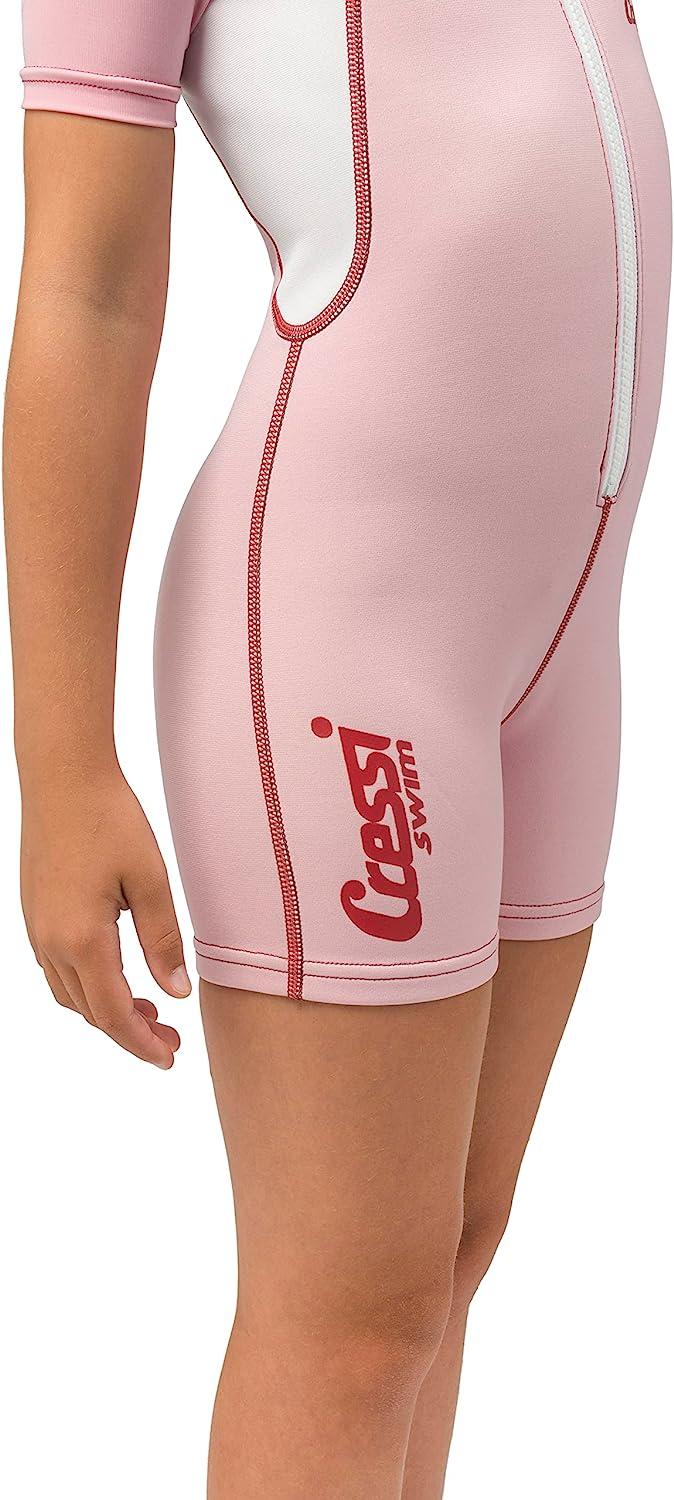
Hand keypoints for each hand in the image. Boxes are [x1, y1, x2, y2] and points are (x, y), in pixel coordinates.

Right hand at [20, 765, 190, 1067]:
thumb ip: (162, 940)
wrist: (62, 775)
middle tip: (171, 1040)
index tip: (171, 1058)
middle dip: (130, 1033)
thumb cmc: (109, 818)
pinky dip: (87, 987)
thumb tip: (175, 993)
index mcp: (82, 938)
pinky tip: (115, 976)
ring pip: (70, 994)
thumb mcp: (150, 880)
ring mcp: (36, 928)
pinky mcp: (34, 912)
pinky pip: (57, 969)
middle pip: (90, 1011)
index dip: (143, 1043)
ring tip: (149, 1012)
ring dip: (106, 1011)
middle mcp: (51, 941)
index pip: (114, 1013)